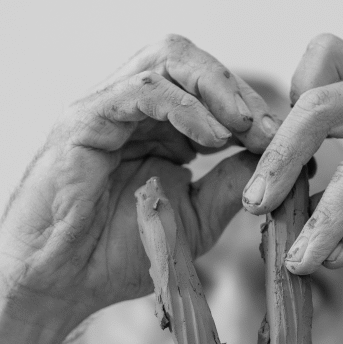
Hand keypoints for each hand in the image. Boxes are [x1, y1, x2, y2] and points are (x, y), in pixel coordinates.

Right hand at [0, 35, 278, 321]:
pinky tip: (213, 138)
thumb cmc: (114, 256)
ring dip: (216, 89)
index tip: (285, 139)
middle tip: (269, 126)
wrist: (57, 284)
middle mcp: (131, 111)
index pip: (207, 90)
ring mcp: (106, 110)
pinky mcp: (83, 122)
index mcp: (156, 130)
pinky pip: (140, 92)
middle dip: (235, 88)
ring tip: (246, 126)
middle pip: (188, 60)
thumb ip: (228, 186)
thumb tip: (272, 158)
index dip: (249, 108)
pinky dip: (184, 107)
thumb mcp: (193, 220)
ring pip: (165, 60)